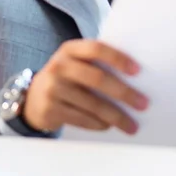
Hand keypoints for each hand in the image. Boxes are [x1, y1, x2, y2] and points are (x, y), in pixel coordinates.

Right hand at [22, 40, 148, 133]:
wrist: (32, 98)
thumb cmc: (67, 78)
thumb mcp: (75, 64)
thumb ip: (97, 64)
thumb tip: (135, 79)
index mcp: (70, 49)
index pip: (96, 48)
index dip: (117, 58)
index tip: (137, 71)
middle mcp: (59, 66)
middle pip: (97, 79)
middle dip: (123, 93)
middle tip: (143, 104)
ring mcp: (52, 87)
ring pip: (92, 104)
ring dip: (116, 116)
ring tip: (131, 125)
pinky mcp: (50, 109)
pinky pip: (81, 118)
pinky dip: (99, 124)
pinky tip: (109, 126)